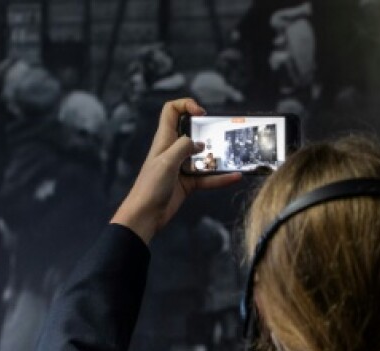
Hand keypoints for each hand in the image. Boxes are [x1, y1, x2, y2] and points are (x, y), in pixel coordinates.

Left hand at [111, 98, 240, 242]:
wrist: (145, 215)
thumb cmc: (150, 186)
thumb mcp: (167, 161)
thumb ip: (183, 147)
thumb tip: (200, 143)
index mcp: (164, 140)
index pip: (171, 111)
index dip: (186, 106)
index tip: (202, 113)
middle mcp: (173, 150)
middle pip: (191, 132)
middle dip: (207, 131)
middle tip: (221, 135)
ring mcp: (182, 167)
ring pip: (203, 156)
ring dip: (217, 156)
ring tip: (233, 156)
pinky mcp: (188, 183)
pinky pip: (207, 178)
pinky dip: (220, 178)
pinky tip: (234, 177)